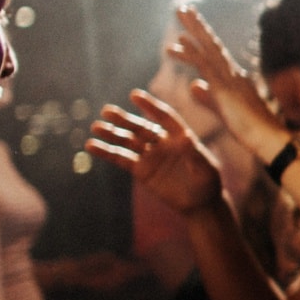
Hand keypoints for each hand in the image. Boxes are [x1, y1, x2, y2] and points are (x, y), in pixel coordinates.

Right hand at [86, 91, 223, 215]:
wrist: (199, 204)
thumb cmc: (208, 184)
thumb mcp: (205, 169)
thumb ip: (195, 154)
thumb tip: (187, 137)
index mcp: (180, 136)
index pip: (165, 117)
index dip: (150, 106)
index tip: (135, 95)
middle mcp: (163, 142)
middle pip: (142, 128)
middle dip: (125, 120)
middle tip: (107, 111)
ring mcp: (150, 155)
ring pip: (128, 141)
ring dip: (112, 134)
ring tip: (96, 127)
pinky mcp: (141, 170)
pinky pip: (121, 158)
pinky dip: (106, 152)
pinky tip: (91, 145)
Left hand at [168, 5, 288, 163]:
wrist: (271, 140)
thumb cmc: (253, 131)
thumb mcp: (223, 110)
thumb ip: (207, 97)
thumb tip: (193, 85)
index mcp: (236, 80)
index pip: (215, 56)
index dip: (202, 40)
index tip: (189, 30)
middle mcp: (234, 74)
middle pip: (212, 44)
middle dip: (197, 26)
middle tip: (183, 9)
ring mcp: (230, 78)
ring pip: (208, 48)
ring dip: (193, 29)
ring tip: (179, 11)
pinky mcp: (224, 87)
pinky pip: (205, 64)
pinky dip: (192, 51)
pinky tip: (179, 41)